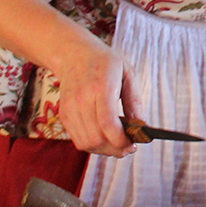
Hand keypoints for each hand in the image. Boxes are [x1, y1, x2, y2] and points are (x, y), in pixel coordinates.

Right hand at [53, 40, 140, 156]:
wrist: (74, 55)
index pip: (107, 123)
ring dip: (104, 150)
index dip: (120, 140)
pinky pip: (77, 140)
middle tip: (129, 148)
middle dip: (115, 149)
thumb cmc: (104, 62)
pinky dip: (93, 145)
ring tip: (118, 145)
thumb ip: (134, 100)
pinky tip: (104, 139)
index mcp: (101, 87)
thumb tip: (141, 125)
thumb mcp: (127, 73)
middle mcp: (82, 100)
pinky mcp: (64, 115)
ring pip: (86, 143)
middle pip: (96, 138)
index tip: (133, 144)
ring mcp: (70, 109)